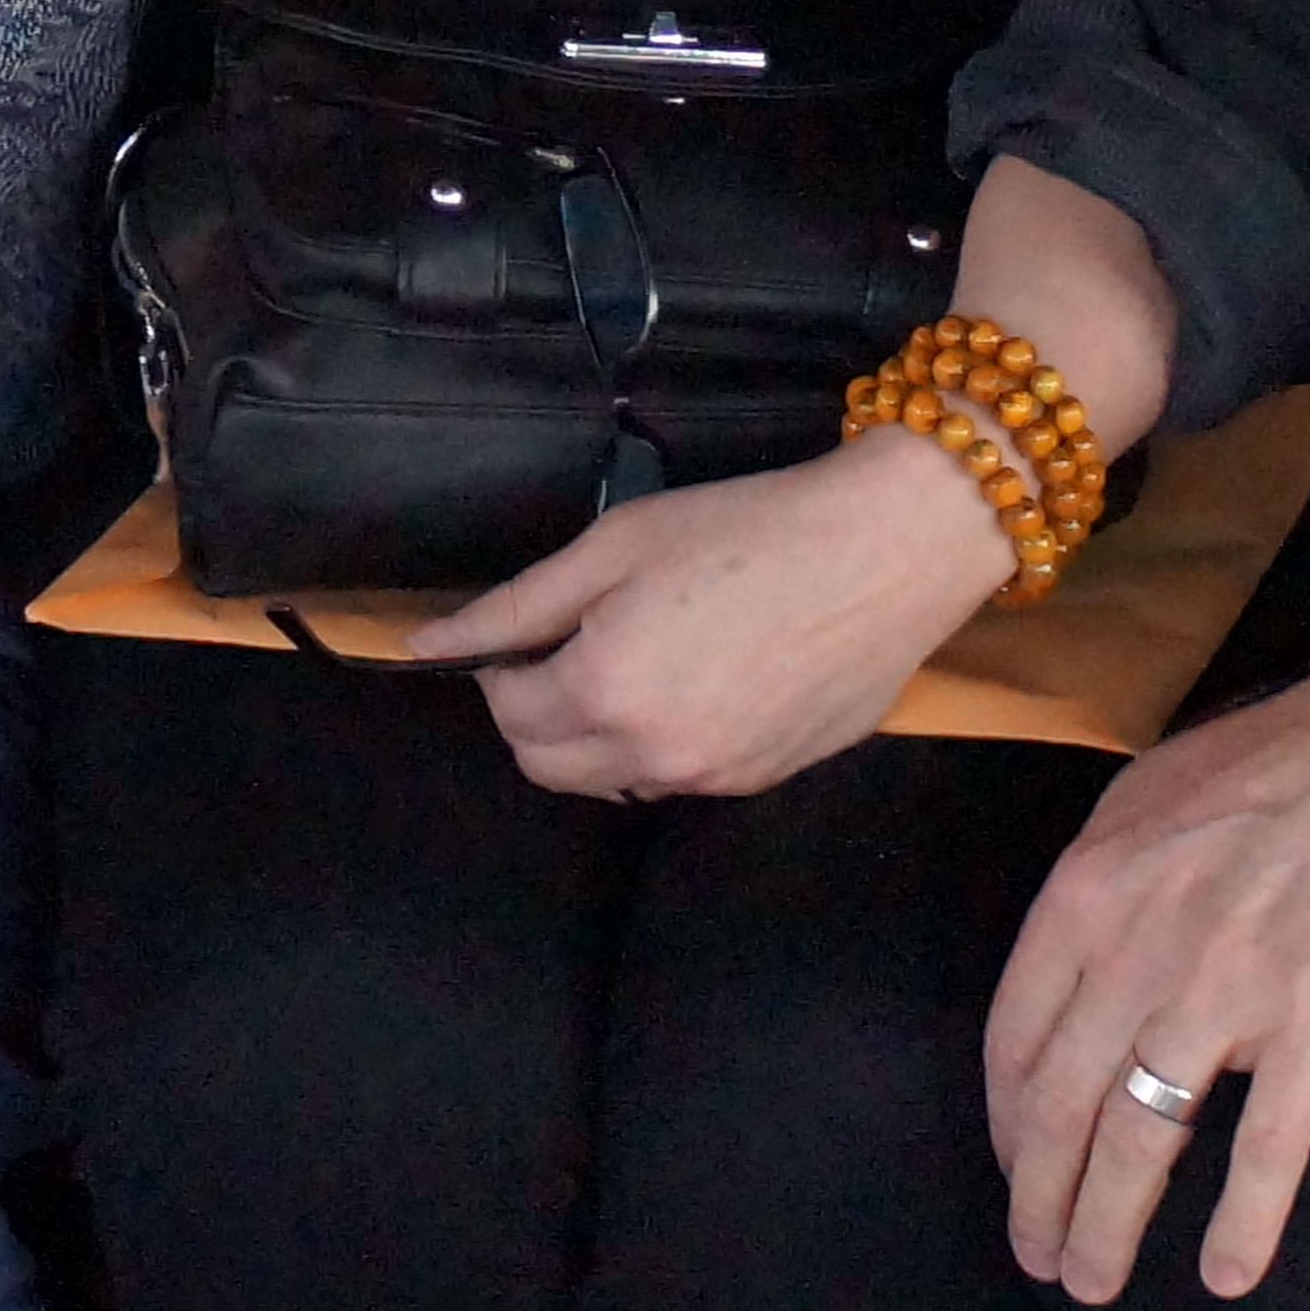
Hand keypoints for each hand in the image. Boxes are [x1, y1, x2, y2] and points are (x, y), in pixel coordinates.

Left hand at [409, 432, 1014, 796]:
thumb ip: (515, 606)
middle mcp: (652, 756)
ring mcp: (711, 780)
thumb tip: (424, 645)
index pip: (508, 711)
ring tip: (643, 655)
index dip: (501, 668)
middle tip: (569, 646)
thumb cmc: (747, 528)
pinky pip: (679, 778)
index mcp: (604, 690)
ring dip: (600, 734)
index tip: (527, 631)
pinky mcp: (762, 782)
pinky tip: (701, 676)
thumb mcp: (616, 546)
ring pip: (614, 780)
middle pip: (549, 765)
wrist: (885, 551)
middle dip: (537, 713)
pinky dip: (663, 742)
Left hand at [985, 662, 1309, 1306]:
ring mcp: (1228, 989)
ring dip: (1109, 1222)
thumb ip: (1106, 890)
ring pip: (1143, 1137)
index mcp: (1091, 890)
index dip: (1009, 1123)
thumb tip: (1081, 971)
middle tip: (1043, 1258)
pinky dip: (1241, 1222)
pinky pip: (1266, 1146)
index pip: (1017, 1037)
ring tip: (1096, 1278)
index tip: (1019, 1171)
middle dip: (1042, 1196)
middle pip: (1064, 1104)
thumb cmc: (1285, 766)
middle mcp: (1141, 947)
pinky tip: (1226, 1274)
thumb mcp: (1152, 800)